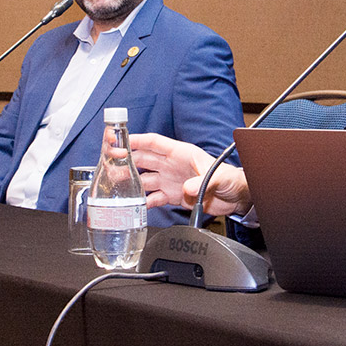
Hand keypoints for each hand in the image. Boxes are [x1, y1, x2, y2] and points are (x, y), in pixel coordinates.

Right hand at [127, 132, 252, 217]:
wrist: (236, 197)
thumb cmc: (230, 179)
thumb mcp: (218, 176)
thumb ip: (201, 181)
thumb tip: (186, 188)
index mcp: (181, 153)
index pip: (154, 143)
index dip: (137, 140)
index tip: (120, 140)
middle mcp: (172, 165)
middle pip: (143, 159)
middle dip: (126, 160)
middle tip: (110, 163)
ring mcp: (170, 181)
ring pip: (144, 179)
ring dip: (130, 182)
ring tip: (116, 186)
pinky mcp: (172, 196)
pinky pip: (153, 198)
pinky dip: (143, 202)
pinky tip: (134, 205)